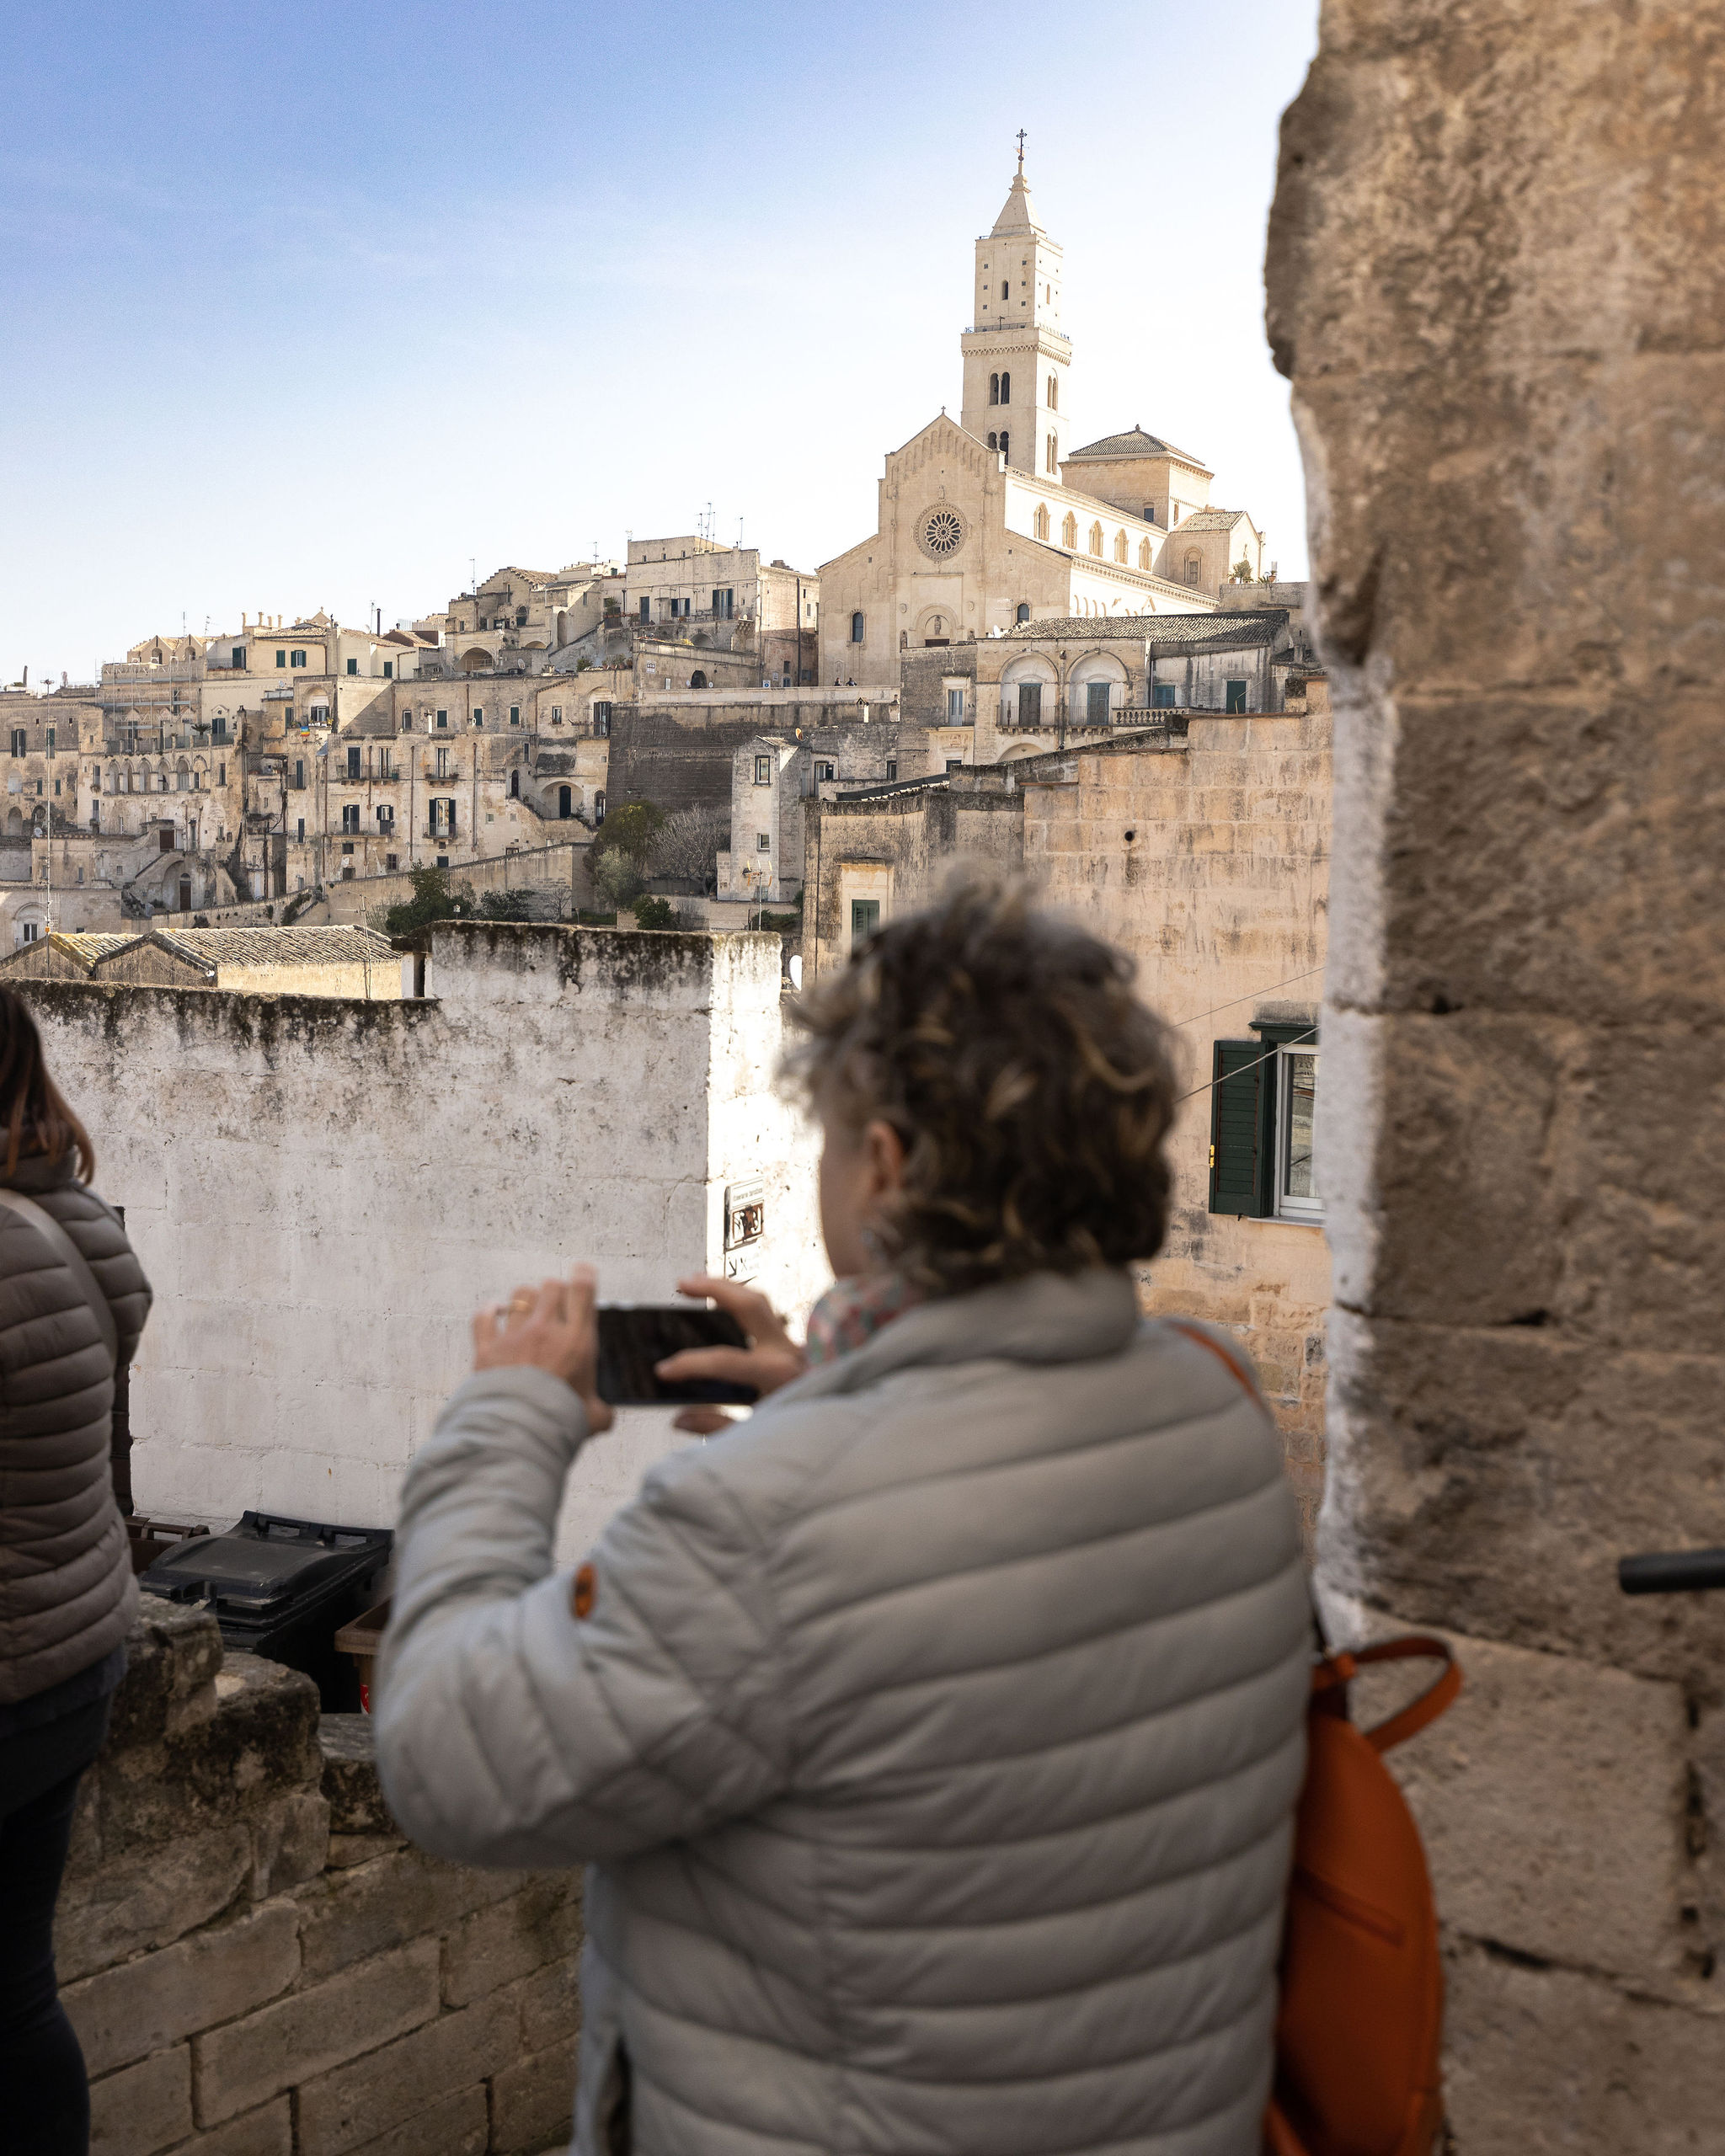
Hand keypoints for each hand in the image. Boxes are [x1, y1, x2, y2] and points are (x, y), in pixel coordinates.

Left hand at [472, 1266, 614, 1433]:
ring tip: (529, 1309)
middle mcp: (546, 1331)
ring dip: (526, 1299)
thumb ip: (602, 1410)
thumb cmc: (558, 1423)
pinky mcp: (487, 1348)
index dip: (584, 1275)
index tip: (584, 1274)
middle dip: (556, 1290)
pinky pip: (484, 1317)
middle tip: (558, 1304)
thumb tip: (607, 1417)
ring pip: (520, 1295)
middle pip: (551, 1286)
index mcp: (577, 1341)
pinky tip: (493, 1312)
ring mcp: (514, 1337)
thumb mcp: (592, 1417)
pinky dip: (489, 1312)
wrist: (517, 1433)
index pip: (583, 1289)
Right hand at [658, 1274, 807, 1435]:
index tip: (664, 1370)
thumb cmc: (802, 1432)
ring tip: (696, 1282)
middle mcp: (787, 1351)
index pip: (725, 1360)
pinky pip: (766, 1315)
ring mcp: (793, 1344)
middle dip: (715, 1289)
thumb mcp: (757, 1436)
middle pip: (750, 1304)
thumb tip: (680, 1418)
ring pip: (760, 1301)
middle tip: (683, 1282)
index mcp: (777, 1375)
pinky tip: (721, 1303)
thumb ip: (718, 1426)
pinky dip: (741, 1304)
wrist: (838, 1432)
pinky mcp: (794, 1345)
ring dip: (727, 1288)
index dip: (690, 1364)